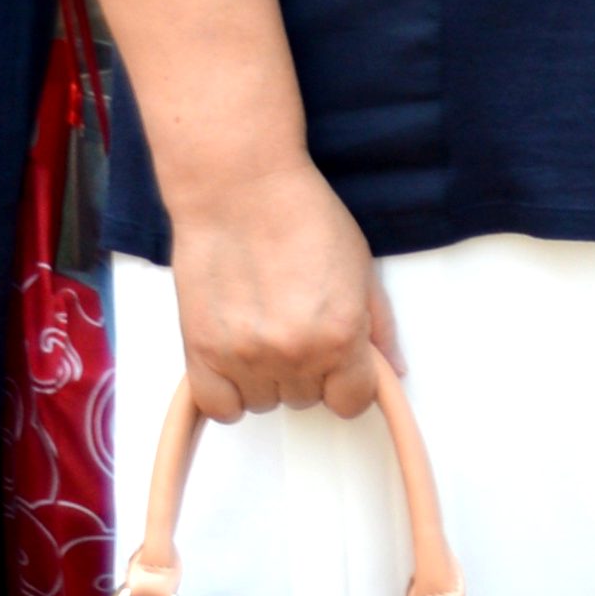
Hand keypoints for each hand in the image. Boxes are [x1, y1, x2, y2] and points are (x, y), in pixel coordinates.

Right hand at [163, 163, 397, 424]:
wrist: (238, 189)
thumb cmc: (303, 217)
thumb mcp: (361, 268)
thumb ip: (379, 327)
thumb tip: (393, 372)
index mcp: (341, 336)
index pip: (352, 402)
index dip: (349, 383)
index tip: (340, 363)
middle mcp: (295, 354)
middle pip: (307, 400)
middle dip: (308, 371)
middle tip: (295, 326)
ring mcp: (245, 356)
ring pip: (264, 403)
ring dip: (266, 378)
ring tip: (261, 331)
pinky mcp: (201, 350)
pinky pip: (219, 406)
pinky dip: (227, 392)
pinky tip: (235, 360)